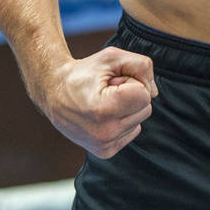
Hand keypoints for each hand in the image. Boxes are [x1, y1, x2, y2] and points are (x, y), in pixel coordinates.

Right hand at [43, 47, 157, 157]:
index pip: (145, 95)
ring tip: (104, 101)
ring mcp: (104, 146)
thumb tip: (154, 92)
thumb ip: (141, 65)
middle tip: (107, 90)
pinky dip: (123, 119)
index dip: (131, 81)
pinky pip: (133, 130)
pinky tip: (104, 114)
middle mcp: (104, 133)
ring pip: (140, 119)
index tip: (111, 81)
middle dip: (131, 94)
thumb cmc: (85, 72)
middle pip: (145, 108)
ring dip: (126, 107)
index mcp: (104, 110)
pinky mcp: (105, 152)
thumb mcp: (112, 57)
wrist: (55, 93)